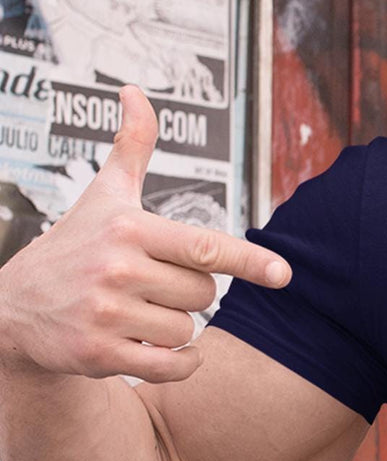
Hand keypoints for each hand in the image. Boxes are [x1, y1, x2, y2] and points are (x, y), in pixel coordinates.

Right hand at [0, 85, 291, 382]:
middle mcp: (117, 269)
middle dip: (188, 294)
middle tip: (149, 286)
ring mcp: (106, 314)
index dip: (250, 260)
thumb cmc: (73, 247)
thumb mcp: (102, 195)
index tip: (284, 274)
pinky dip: (179, 364)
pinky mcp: (98, 353)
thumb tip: (136, 94)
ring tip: (136, 313)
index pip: (204, 246)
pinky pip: (171, 366)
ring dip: (173, 328)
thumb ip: (131, 148)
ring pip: (187, 330)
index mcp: (128, 229)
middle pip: (204, 294)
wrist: (12, 309)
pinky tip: (160, 350)